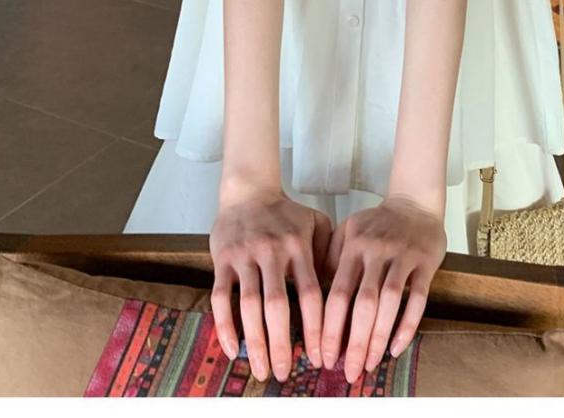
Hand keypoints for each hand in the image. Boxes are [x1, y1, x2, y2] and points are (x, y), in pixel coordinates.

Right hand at [209, 185, 333, 383]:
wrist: (248, 189)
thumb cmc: (286, 214)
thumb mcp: (316, 223)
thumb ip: (331, 252)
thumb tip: (343, 291)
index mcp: (299, 246)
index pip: (310, 294)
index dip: (314, 328)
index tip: (318, 357)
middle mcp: (272, 251)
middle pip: (277, 305)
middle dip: (282, 344)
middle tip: (284, 374)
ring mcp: (245, 255)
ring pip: (248, 305)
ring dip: (254, 341)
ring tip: (260, 370)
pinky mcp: (222, 259)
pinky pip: (220, 297)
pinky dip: (224, 326)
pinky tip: (231, 350)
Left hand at [321, 194, 446, 384]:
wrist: (415, 201)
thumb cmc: (376, 223)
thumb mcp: (348, 230)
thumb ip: (330, 257)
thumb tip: (310, 293)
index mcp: (353, 246)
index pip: (337, 293)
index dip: (329, 328)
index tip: (323, 356)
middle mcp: (376, 251)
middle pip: (362, 303)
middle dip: (354, 342)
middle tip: (347, 372)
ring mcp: (402, 256)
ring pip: (389, 303)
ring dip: (378, 338)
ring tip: (369, 365)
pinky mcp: (425, 262)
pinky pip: (417, 298)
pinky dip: (408, 325)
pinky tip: (396, 348)